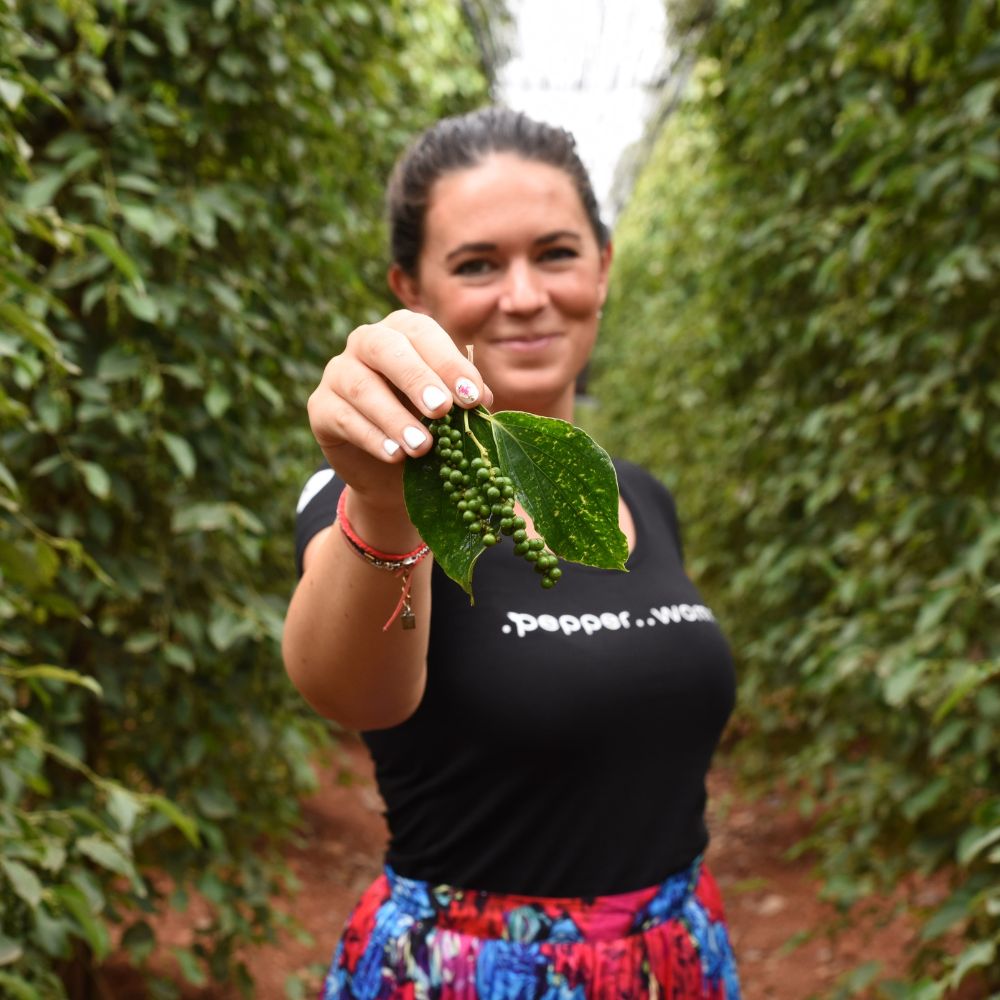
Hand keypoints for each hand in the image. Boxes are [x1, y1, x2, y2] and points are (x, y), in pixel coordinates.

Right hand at [307, 310, 491, 510]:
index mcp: (402, 332)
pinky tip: (394, 455)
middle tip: (442, 410)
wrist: (390, 471)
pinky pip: (342, 417)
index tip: (472, 398)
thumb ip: (463, 400)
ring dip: (394, 417)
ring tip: (422, 446)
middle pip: (384, 347)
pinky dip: (371, 438)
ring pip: (361, 386)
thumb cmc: (428, 427)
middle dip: (416, 378)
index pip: (422, 333)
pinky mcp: (320, 406)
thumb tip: (482, 398)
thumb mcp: (450, 413)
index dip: (448, 363)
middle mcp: (366, 342)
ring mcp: (338, 372)